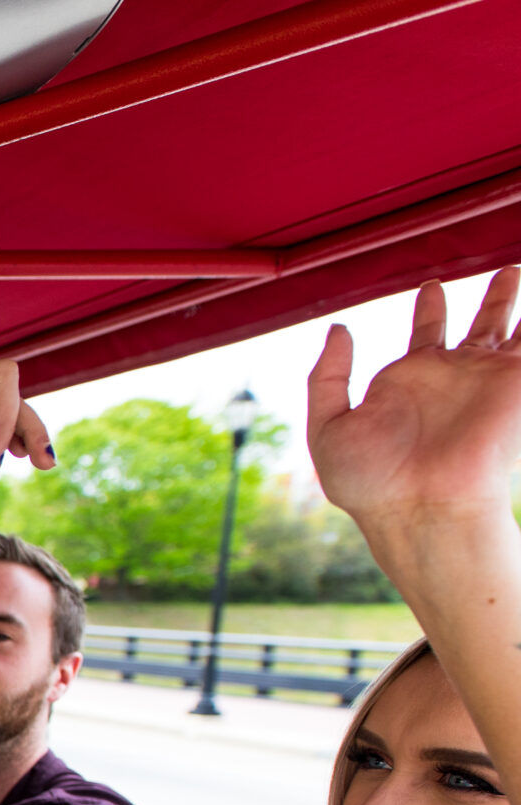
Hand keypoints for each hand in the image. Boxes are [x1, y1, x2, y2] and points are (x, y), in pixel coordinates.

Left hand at [308, 269, 520, 539]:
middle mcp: (452, 378)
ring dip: (515, 302)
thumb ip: (328, 376)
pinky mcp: (514, 385)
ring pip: (509, 329)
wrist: (419, 507)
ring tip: (520, 272)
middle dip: (492, 300)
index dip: (430, 309)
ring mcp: (485, 380)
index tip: (432, 287)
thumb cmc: (370, 480)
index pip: (426, 334)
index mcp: (409, 383)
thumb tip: (338, 329)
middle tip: (507, 273)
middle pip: (477, 327)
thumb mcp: (328, 424)